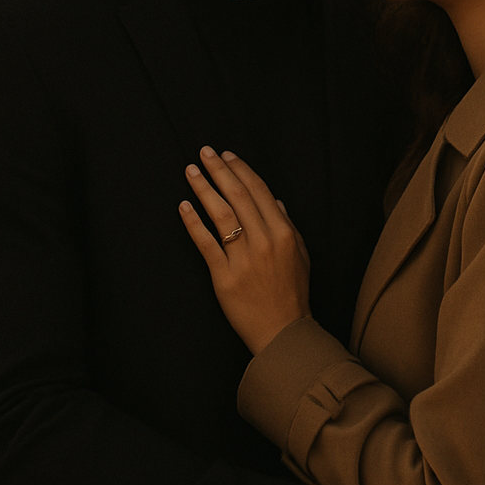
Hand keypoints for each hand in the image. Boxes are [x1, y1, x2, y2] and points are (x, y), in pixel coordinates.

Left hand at [179, 146, 310, 354]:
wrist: (283, 331)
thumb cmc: (292, 293)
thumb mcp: (300, 255)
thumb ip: (288, 226)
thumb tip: (275, 201)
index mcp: (284, 233)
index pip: (259, 191)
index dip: (241, 170)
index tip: (226, 155)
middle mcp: (264, 242)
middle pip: (238, 197)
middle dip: (220, 171)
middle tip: (204, 153)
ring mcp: (243, 259)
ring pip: (221, 215)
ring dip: (204, 189)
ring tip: (191, 172)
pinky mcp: (224, 277)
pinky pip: (206, 244)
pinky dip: (194, 223)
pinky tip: (184, 206)